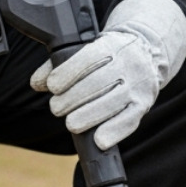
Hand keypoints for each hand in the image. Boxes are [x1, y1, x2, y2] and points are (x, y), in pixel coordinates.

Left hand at [31, 0, 185, 149]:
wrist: (149, 52)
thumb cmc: (109, 55)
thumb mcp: (87, 49)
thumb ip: (59, 65)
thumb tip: (37, 83)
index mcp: (111, 46)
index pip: (87, 59)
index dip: (67, 74)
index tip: (53, 86)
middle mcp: (128, 64)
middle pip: (98, 83)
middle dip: (72, 98)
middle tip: (57, 107)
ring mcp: (138, 85)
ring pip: (112, 103)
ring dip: (88, 116)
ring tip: (71, 123)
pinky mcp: (144, 104)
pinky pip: (130, 120)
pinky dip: (114, 132)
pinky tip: (99, 141)